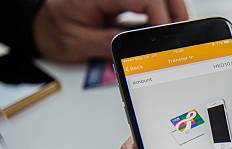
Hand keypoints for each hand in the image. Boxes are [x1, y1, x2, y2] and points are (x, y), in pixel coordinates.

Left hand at [33, 0, 188, 61]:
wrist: (39, 24)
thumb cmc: (52, 30)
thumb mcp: (79, 43)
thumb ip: (110, 45)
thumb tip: (138, 50)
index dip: (160, 16)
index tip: (166, 36)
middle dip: (173, 10)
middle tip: (182, 33)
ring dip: (169, 10)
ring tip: (176, 32)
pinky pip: (146, 1)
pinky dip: (158, 12)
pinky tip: (163, 28)